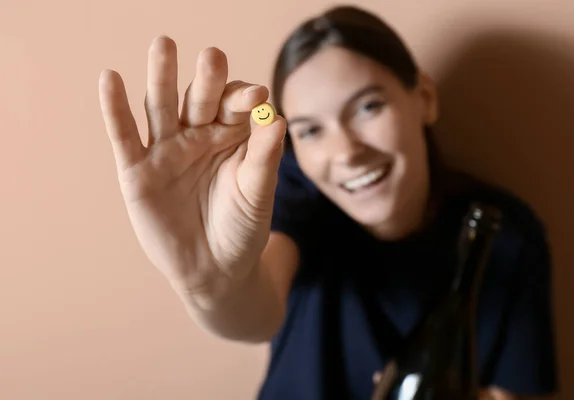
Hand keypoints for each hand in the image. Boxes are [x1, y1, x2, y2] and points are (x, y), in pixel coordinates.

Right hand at [98, 36, 286, 301]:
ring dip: (161, 78)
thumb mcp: (257, 194)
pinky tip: (111, 79)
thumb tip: (276, 116)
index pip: (234, 105)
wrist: (214, 270)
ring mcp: (165, 151)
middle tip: (212, 57)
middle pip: (198, 99)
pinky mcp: (137, 172)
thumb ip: (264, 157)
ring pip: (161, 108)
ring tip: (164, 45)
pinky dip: (115, 109)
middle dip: (206, 79)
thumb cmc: (241, 228)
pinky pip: (125, 136)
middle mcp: (196, 136)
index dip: (243, 97)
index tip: (256, 95)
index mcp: (229, 136)